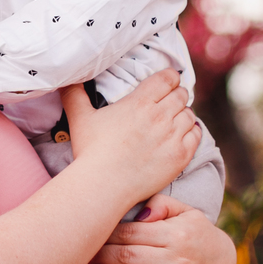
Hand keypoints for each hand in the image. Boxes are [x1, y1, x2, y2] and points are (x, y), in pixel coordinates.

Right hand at [62, 69, 198, 203]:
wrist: (104, 185)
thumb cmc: (91, 151)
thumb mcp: (79, 117)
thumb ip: (74, 94)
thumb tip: (66, 79)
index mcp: (140, 102)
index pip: (167, 78)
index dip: (169, 78)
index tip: (166, 82)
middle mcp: (160, 116)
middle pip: (181, 95)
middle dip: (176, 95)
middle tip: (169, 101)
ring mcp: (172, 137)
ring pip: (190, 114)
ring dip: (184, 114)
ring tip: (175, 119)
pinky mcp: (180, 156)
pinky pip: (196, 135)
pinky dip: (192, 131)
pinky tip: (183, 134)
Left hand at [78, 194, 236, 263]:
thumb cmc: (196, 234)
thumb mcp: (186, 212)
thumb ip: (161, 203)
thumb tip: (138, 212)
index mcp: (176, 233)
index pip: (131, 233)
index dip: (106, 235)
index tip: (87, 235)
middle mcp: (178, 259)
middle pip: (129, 257)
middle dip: (100, 258)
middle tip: (79, 257)